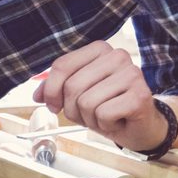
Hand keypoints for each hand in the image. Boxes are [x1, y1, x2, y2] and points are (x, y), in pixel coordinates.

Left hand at [35, 41, 167, 151]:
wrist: (138, 127)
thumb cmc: (108, 108)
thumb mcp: (77, 95)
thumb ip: (56, 89)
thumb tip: (37, 95)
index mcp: (101, 49)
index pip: (63, 65)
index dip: (51, 90)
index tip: (55, 105)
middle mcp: (118, 56)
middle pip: (73, 86)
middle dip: (74, 109)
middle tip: (90, 114)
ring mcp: (132, 74)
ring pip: (87, 102)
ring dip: (90, 119)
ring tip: (105, 117)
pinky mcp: (140, 95)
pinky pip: (103, 114)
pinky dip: (105, 124)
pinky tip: (118, 121)